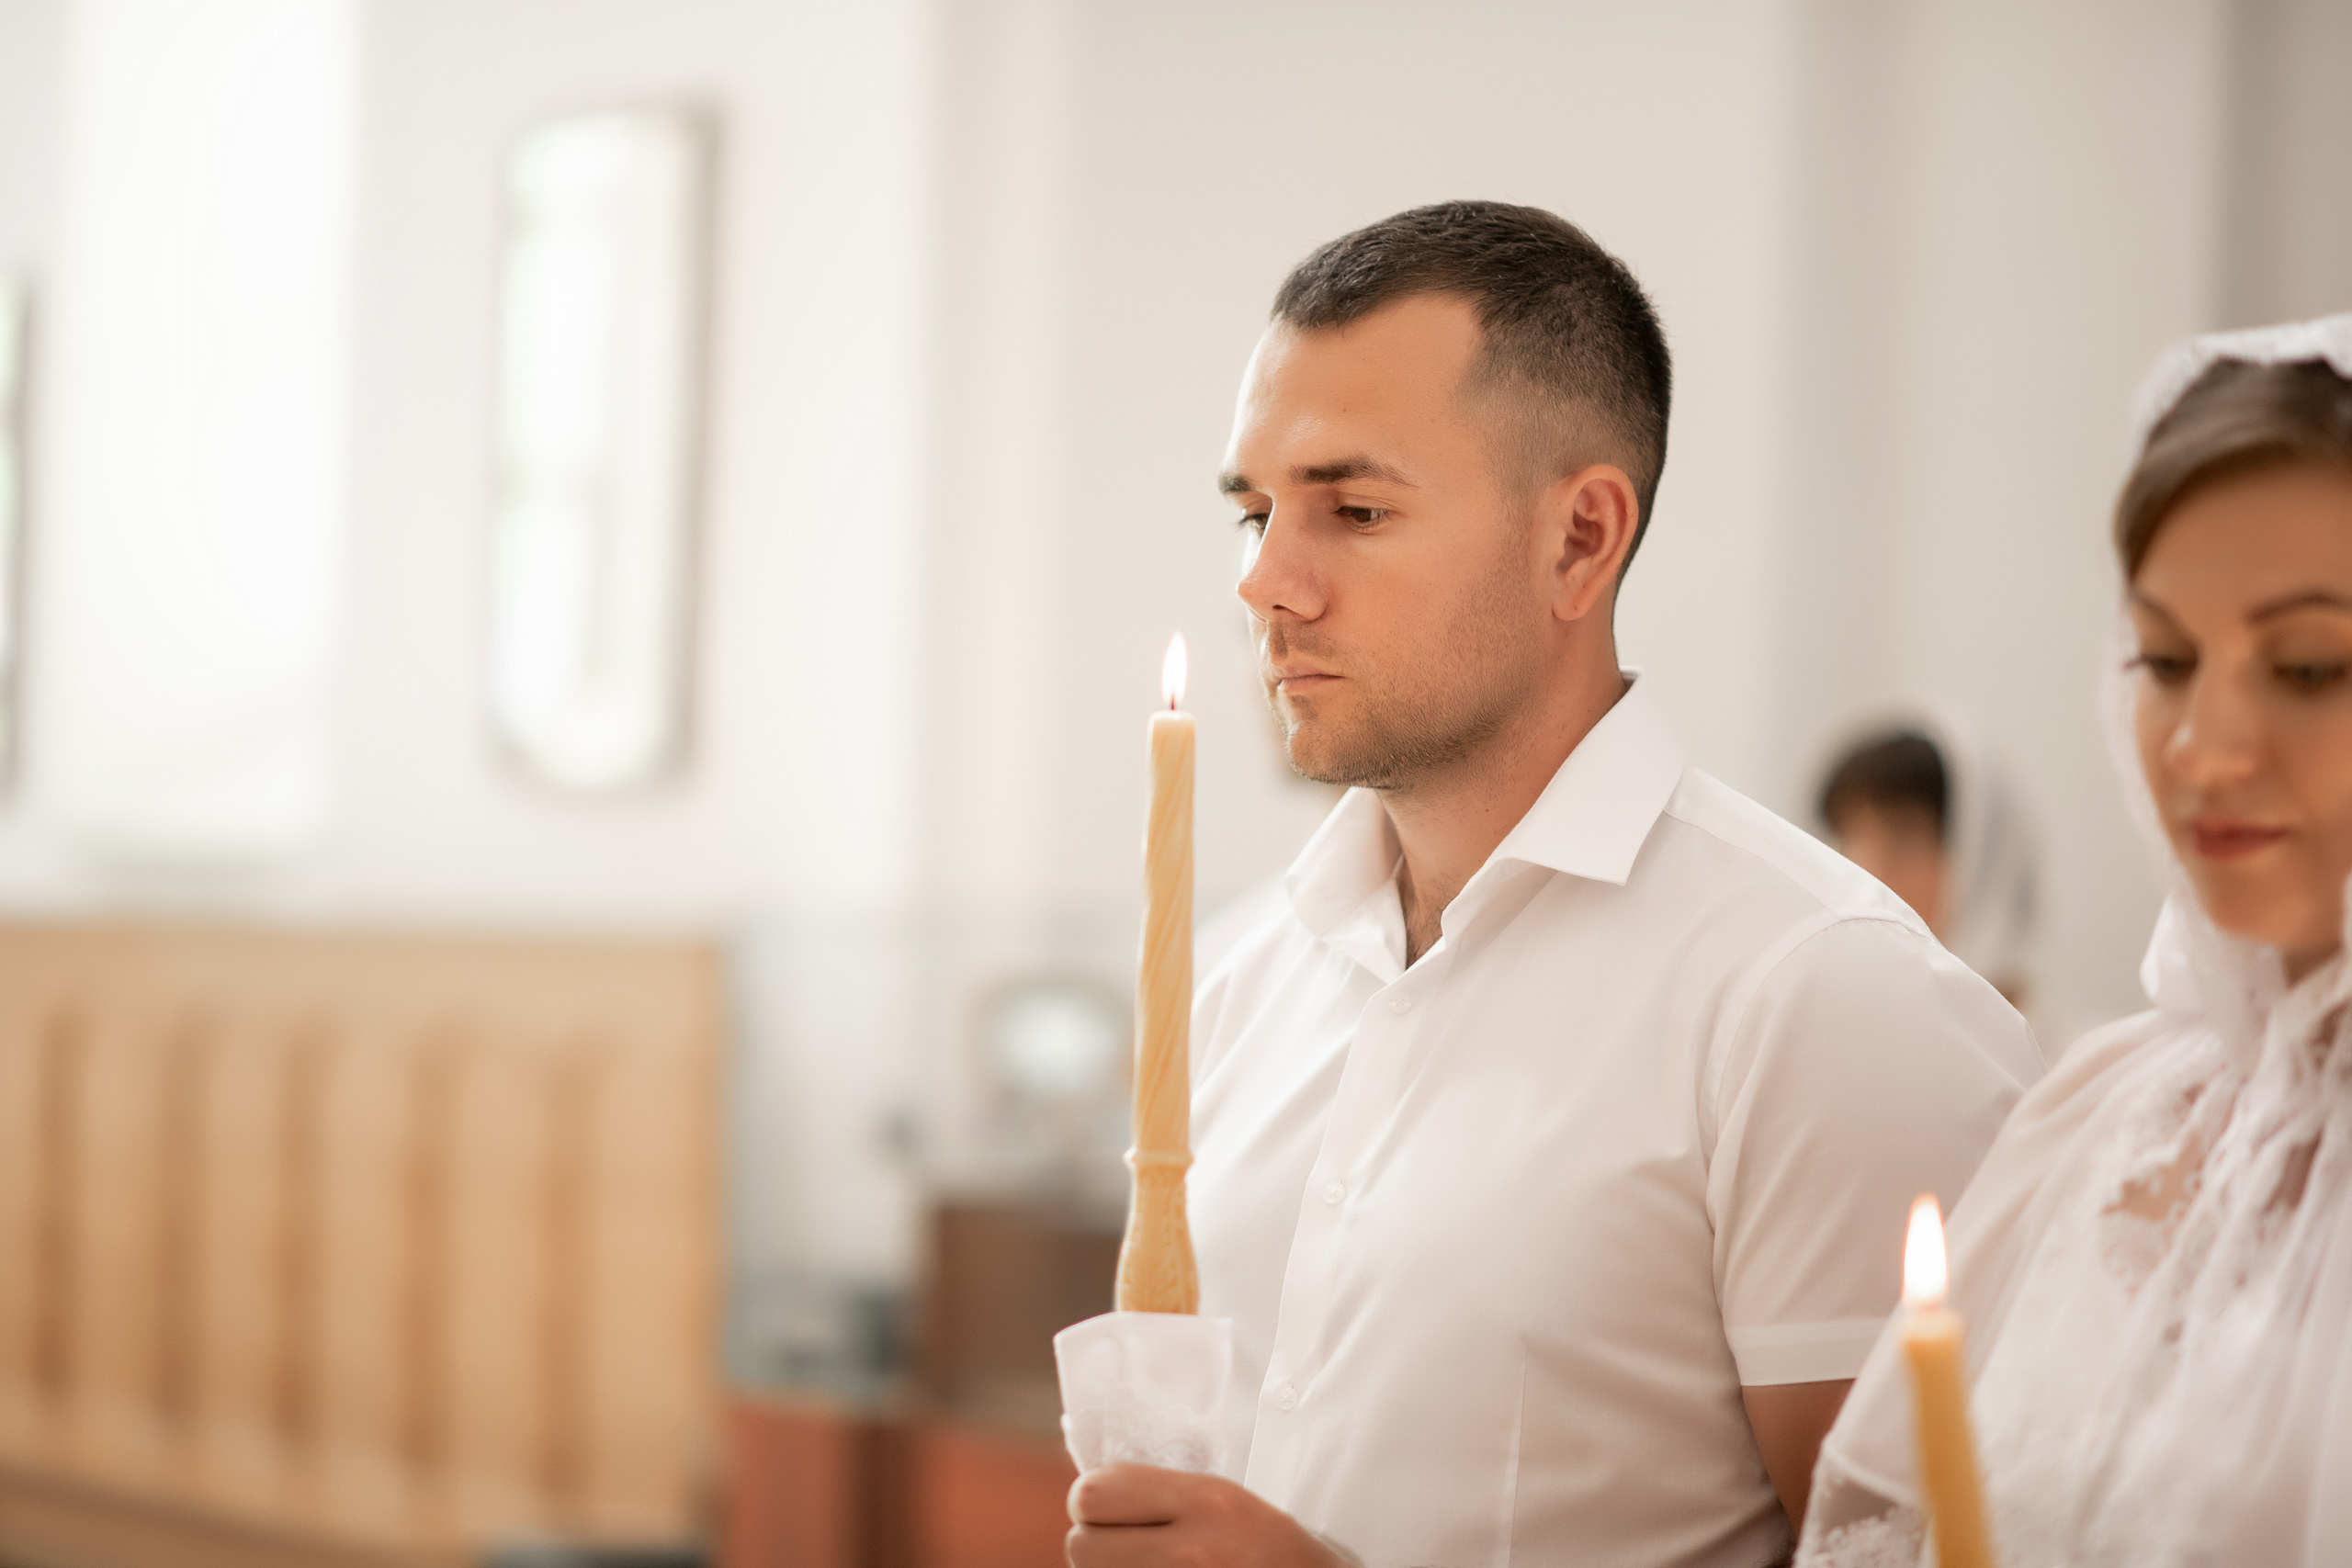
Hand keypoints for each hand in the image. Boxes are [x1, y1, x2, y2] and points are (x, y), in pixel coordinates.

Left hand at [1066, 1464, 1358, 1567]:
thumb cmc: (1279, 1556)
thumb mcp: (1231, 1501)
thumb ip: (1164, 1492)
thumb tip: (1089, 1497)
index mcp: (1207, 1504)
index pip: (1092, 1494)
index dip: (1098, 1503)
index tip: (1118, 1511)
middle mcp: (1189, 1555)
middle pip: (1080, 1546)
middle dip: (1098, 1547)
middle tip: (1134, 1548)